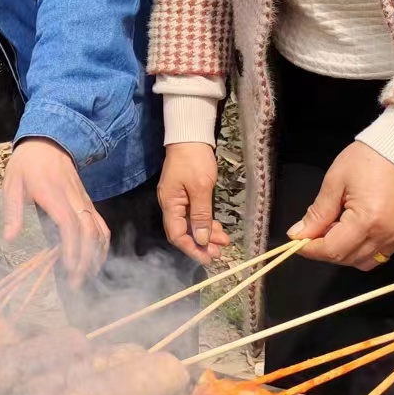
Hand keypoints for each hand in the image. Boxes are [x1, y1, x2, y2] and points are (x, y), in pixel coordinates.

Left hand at [3, 138, 107, 289]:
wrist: (48, 141)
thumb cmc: (27, 165)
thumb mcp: (12, 183)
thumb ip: (13, 211)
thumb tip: (10, 239)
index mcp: (54, 194)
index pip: (69, 224)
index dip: (71, 247)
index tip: (67, 268)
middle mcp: (75, 198)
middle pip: (89, 231)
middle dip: (85, 259)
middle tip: (75, 282)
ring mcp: (84, 200)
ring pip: (100, 229)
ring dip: (96, 255)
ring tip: (85, 276)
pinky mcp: (88, 202)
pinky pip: (101, 225)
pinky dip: (102, 244)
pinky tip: (95, 260)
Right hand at [158, 142, 230, 262]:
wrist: (190, 136)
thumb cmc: (194, 160)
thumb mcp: (201, 187)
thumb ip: (201, 215)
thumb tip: (201, 239)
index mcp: (169, 204)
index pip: (177, 234)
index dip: (191, 248)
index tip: (208, 257)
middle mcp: (171, 205)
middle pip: (184, 232)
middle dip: (202, 244)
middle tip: (220, 252)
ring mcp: (178, 200)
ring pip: (191, 225)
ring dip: (206, 235)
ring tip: (223, 242)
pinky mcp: (186, 195)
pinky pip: (195, 215)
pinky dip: (206, 223)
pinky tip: (218, 229)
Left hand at [289, 142, 393, 270]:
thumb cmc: (368, 158)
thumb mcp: (335, 181)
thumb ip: (317, 213)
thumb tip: (299, 234)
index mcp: (368, 220)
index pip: (333, 250)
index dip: (311, 249)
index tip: (297, 241)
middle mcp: (388, 234)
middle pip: (348, 259)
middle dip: (326, 251)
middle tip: (314, 231)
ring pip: (366, 261)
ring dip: (345, 252)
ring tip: (336, 228)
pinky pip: (382, 253)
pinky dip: (364, 248)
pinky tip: (354, 229)